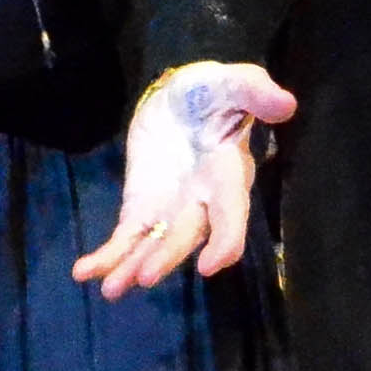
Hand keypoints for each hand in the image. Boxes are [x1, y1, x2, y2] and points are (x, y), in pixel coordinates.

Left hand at [70, 61, 294, 299]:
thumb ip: (254, 91)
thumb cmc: (212, 92)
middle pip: (186, 236)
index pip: (232, 215)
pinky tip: (84, 273)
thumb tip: (286, 104)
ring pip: (153, 245)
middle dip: (167, 256)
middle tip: (145, 276)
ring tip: (111, 289)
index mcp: (228, 176)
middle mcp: (202, 203)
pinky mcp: (141, 209)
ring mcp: (170, 210)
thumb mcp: (231, 81)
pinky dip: (108, 256)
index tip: (211, 265)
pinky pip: (127, 237)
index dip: (226, 241)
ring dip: (133, 267)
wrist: (180, 98)